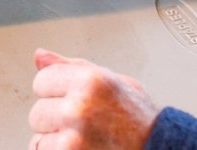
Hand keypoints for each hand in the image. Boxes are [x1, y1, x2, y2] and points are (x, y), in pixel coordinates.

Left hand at [29, 49, 157, 149]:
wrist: (159, 149)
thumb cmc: (137, 119)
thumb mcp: (111, 81)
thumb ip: (71, 67)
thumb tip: (39, 56)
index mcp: (89, 81)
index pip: (41, 80)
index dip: (56, 92)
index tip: (74, 100)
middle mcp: (79, 107)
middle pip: (37, 112)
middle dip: (55, 119)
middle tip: (83, 124)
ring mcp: (74, 138)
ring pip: (38, 138)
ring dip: (55, 141)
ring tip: (83, 140)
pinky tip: (80, 149)